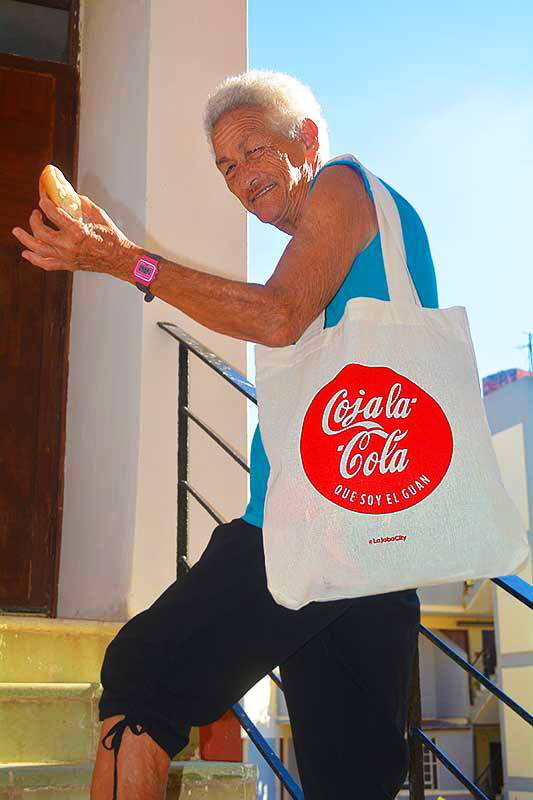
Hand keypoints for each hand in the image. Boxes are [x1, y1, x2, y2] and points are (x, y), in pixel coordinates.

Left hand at [11, 193, 135, 277]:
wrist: (119, 259)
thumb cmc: (112, 238)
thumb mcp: (99, 215)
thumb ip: (82, 204)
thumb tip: (70, 196)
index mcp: (77, 232)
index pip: (53, 214)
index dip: (45, 204)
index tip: (42, 199)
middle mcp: (69, 246)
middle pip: (41, 232)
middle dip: (34, 220)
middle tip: (35, 213)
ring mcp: (67, 258)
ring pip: (38, 249)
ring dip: (25, 239)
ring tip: (17, 231)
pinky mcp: (68, 265)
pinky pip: (46, 264)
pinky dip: (34, 259)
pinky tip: (26, 253)